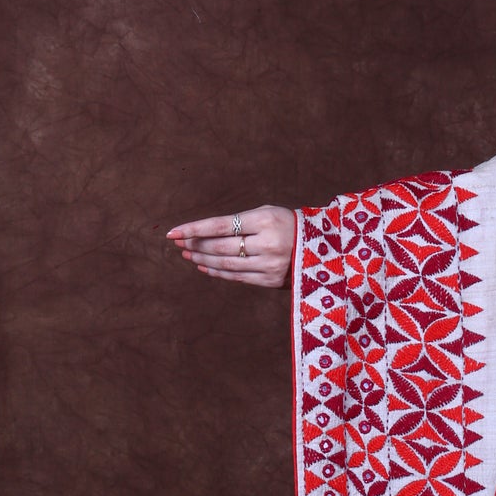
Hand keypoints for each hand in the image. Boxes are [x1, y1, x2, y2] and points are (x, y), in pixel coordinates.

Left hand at [167, 205, 295, 287]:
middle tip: (180, 243)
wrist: (323, 247)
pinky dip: (217, 272)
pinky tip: (204, 266)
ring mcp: (270, 265)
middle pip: (220, 246)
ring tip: (188, 254)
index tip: (173, 232)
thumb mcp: (267, 213)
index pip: (221, 225)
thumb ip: (239, 223)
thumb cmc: (288, 224)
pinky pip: (237, 277)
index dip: (194, 229)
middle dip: (196, 244)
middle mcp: (268, 244)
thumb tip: (203, 234)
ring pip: (226, 264)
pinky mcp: (272, 281)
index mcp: (266, 221)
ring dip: (202, 259)